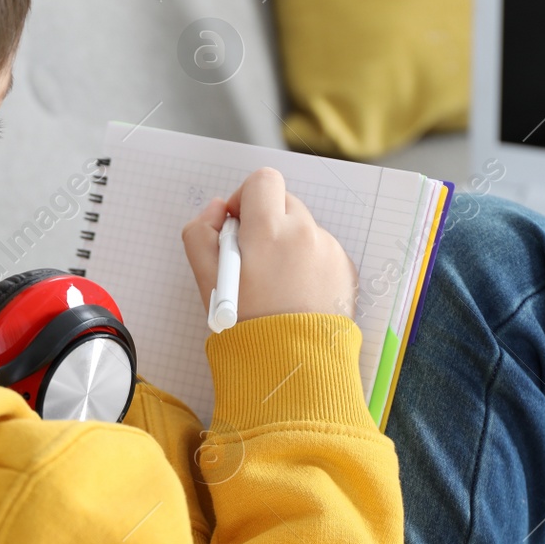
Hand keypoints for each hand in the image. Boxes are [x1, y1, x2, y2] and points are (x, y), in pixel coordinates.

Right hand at [181, 167, 356, 321]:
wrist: (292, 362)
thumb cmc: (246, 323)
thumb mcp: (205, 278)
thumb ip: (200, 232)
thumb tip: (217, 208)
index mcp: (269, 229)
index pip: (263, 180)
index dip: (245, 198)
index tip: (238, 225)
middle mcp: (304, 232)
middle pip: (283, 203)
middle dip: (266, 222)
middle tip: (253, 259)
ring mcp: (329, 250)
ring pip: (303, 228)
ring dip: (287, 244)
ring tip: (276, 285)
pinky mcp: (344, 268)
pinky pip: (321, 251)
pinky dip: (307, 264)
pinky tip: (295, 293)